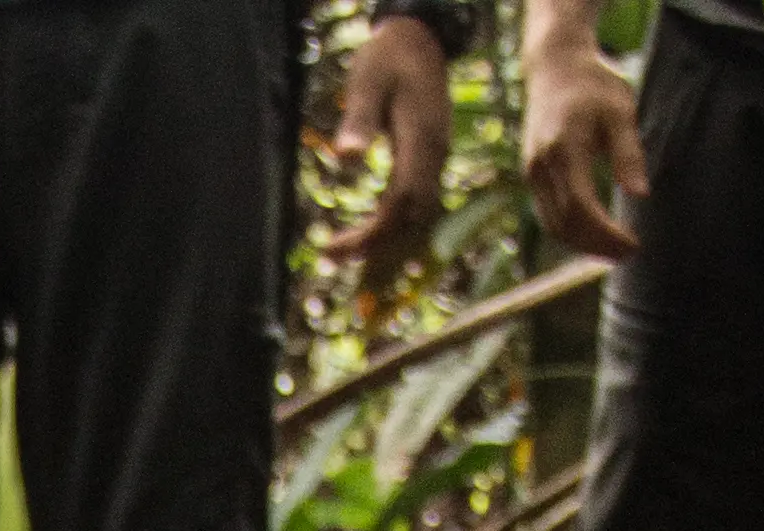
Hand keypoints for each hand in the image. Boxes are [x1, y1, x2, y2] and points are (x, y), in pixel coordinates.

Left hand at [322, 21, 451, 284]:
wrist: (418, 40)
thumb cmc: (388, 58)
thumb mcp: (368, 81)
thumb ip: (359, 118)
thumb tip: (346, 158)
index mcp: (421, 140)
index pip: (400, 203)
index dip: (371, 233)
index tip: (333, 248)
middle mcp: (434, 156)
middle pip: (409, 219)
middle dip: (372, 245)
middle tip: (328, 257)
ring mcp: (435, 160)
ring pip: (415, 218)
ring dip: (382, 241)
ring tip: (341, 253)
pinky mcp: (428, 162)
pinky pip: (414, 206)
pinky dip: (391, 227)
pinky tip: (364, 236)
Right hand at [525, 37, 645, 259]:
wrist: (554, 68)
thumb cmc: (594, 86)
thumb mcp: (620, 112)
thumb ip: (628, 153)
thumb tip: (640, 195)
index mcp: (564, 149)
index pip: (582, 208)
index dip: (606, 233)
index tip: (632, 243)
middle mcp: (542, 166)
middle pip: (566, 225)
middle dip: (597, 246)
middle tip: (628, 253)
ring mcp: (532, 174)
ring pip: (554, 226)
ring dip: (582, 245)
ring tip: (612, 251)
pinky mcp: (532, 177)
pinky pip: (548, 216)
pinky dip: (570, 232)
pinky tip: (592, 235)